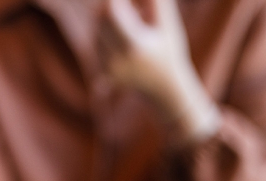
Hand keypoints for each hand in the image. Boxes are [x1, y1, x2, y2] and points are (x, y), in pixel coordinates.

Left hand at [97, 0, 220, 142]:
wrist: (164, 87)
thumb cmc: (169, 51)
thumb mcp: (168, 25)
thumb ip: (156, 2)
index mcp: (134, 46)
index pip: (110, 13)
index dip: (113, 1)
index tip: (123, 0)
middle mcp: (116, 60)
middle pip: (101, 21)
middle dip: (112, 8)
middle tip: (130, 6)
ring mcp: (107, 68)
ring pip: (97, 32)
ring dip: (110, 21)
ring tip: (134, 23)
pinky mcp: (102, 73)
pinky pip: (97, 44)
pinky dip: (107, 35)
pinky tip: (125, 37)